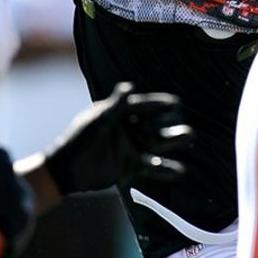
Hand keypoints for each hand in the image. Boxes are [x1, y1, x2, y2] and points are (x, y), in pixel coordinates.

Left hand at [42, 82, 194, 195]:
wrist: (67, 170)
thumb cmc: (80, 139)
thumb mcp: (98, 121)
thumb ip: (115, 105)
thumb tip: (129, 86)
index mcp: (119, 114)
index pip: (143, 106)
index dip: (159, 104)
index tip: (176, 103)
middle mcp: (128, 129)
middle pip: (154, 124)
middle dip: (170, 122)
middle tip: (187, 119)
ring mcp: (130, 148)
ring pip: (157, 143)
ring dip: (173, 140)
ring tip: (190, 137)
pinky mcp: (129, 167)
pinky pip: (152, 167)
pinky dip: (166, 170)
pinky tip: (181, 171)